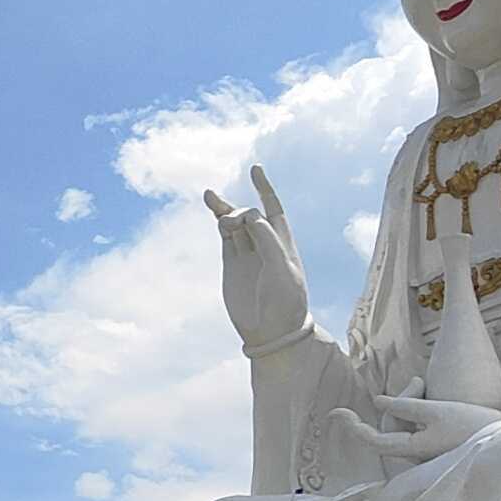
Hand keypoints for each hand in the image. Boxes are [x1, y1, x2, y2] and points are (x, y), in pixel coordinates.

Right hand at [204, 162, 310, 351]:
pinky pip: (224, 238)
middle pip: (249, 214)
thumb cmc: (286, 300)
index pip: (273, 208)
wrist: (272, 331)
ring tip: (214, 203)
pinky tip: (217, 217)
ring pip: (233, 224)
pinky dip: (220, 224)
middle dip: (238, 208)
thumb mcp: (282, 269)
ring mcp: (246, 254)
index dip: (264, 188)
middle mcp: (264, 244)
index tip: (255, 169)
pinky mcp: (231, 264)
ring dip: (225, 212)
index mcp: (282, 242)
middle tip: (232, 220)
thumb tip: (250, 216)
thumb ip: (267, 241)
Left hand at [363, 392, 500, 463]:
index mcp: (414, 450)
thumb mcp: (438, 411)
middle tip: (418, 382)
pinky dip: (415, 409)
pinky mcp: (432, 447)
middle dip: (398, 400)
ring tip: (424, 385)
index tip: (336, 413)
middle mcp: (415, 456)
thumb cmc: (474, 426)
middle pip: (390, 426)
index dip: (354, 428)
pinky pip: (413, 427)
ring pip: (402, 425)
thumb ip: (406, 406)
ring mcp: (423, 453)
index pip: (375, 441)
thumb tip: (378, 402)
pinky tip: (426, 393)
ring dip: (408, 402)